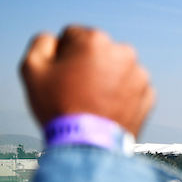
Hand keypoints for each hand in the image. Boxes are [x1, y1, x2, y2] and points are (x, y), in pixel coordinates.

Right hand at [19, 25, 154, 135]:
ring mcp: (139, 74)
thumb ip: (42, 43)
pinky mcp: (148, 94)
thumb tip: (55, 39)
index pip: (73, 36)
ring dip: (105, 78)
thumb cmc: (58, 106)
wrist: (89, 144)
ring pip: (115, 69)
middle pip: (96, 52)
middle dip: (87, 65)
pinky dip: (120, 95)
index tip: (61, 75)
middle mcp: (123, 52)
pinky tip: (107, 108)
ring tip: (93, 101)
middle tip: (76, 90)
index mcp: (94, 39)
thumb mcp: (32, 68)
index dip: (62, 56)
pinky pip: (129, 88)